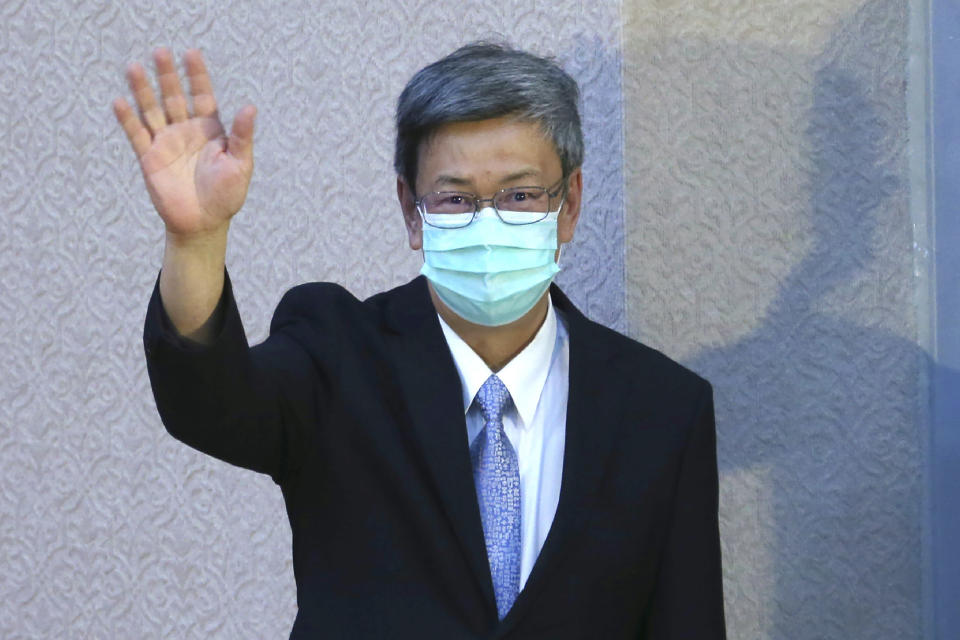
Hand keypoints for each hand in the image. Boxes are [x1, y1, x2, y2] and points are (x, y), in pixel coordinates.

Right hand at [113, 48, 255, 238]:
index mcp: (209, 129)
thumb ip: (243, 136)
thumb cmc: (227, 195)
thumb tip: (250, 107)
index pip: (202, 95)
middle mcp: (185, 130)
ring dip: (143, 90)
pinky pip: (137, 135)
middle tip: (160, 52)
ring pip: (152, 110)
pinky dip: (128, 119)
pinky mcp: (149, 158)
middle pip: (174, 97)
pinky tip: (120, 102)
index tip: (191, 53)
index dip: (197, 75)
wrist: (204, 223)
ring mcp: (166, 142)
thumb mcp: (241, 164)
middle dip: (167, 76)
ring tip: (133, 67)